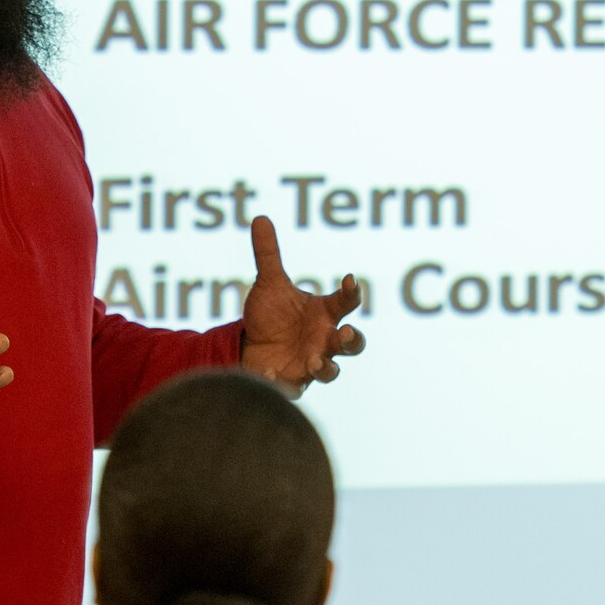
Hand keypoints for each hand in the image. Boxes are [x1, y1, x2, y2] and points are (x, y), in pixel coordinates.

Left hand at [240, 216, 366, 397]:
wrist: (251, 348)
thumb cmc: (270, 316)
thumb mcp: (268, 284)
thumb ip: (268, 254)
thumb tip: (260, 218)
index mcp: (324, 313)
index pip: (346, 302)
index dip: (351, 291)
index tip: (349, 278)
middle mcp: (324, 340)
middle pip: (353, 344)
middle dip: (353, 340)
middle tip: (346, 334)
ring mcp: (312, 363)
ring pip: (331, 371)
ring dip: (327, 367)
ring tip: (315, 361)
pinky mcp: (294, 382)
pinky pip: (294, 386)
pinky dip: (282, 381)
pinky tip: (267, 372)